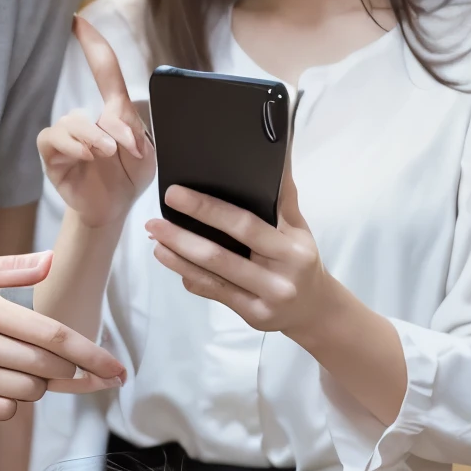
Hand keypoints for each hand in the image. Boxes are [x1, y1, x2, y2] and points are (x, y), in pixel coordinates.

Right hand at [0, 251, 124, 420]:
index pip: (50, 333)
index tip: (116, 369)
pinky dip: (8, 405)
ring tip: (14, 372)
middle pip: (43, 367)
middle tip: (53, 366)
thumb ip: (9, 268)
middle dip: (62, 372)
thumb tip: (51, 261)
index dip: (88, 354)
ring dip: (33, 387)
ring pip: (24, 392)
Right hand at [37, 17, 156, 230]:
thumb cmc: (129, 177)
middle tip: (134, 148)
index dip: (92, 44)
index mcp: (112, 112)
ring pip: (73, 121)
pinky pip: (53, 138)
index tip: (78, 20)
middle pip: (93, 103)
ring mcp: (67, 137)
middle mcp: (87, 119)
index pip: (103, 69)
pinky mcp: (53, 155)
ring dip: (95, 137)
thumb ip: (134, 130)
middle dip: (117, 126)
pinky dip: (73, 145)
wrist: (113, 211)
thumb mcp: (146, 154)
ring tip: (108, 155)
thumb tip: (113, 121)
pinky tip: (89, 156)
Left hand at [145, 167, 327, 346]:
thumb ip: (283, 196)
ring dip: (178, 258)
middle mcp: (279, 278)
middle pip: (221, 255)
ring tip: (156, 240)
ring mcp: (265, 301)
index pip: (245, 226)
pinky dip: (191, 276)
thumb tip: (275, 154)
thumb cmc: (300, 260)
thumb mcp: (298, 228)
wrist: (315, 308)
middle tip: (154, 221)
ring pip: (213, 277)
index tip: (176, 194)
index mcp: (291, 249)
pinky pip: (215, 293)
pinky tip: (172, 261)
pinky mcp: (253, 317)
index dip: (207, 210)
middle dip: (183, 236)